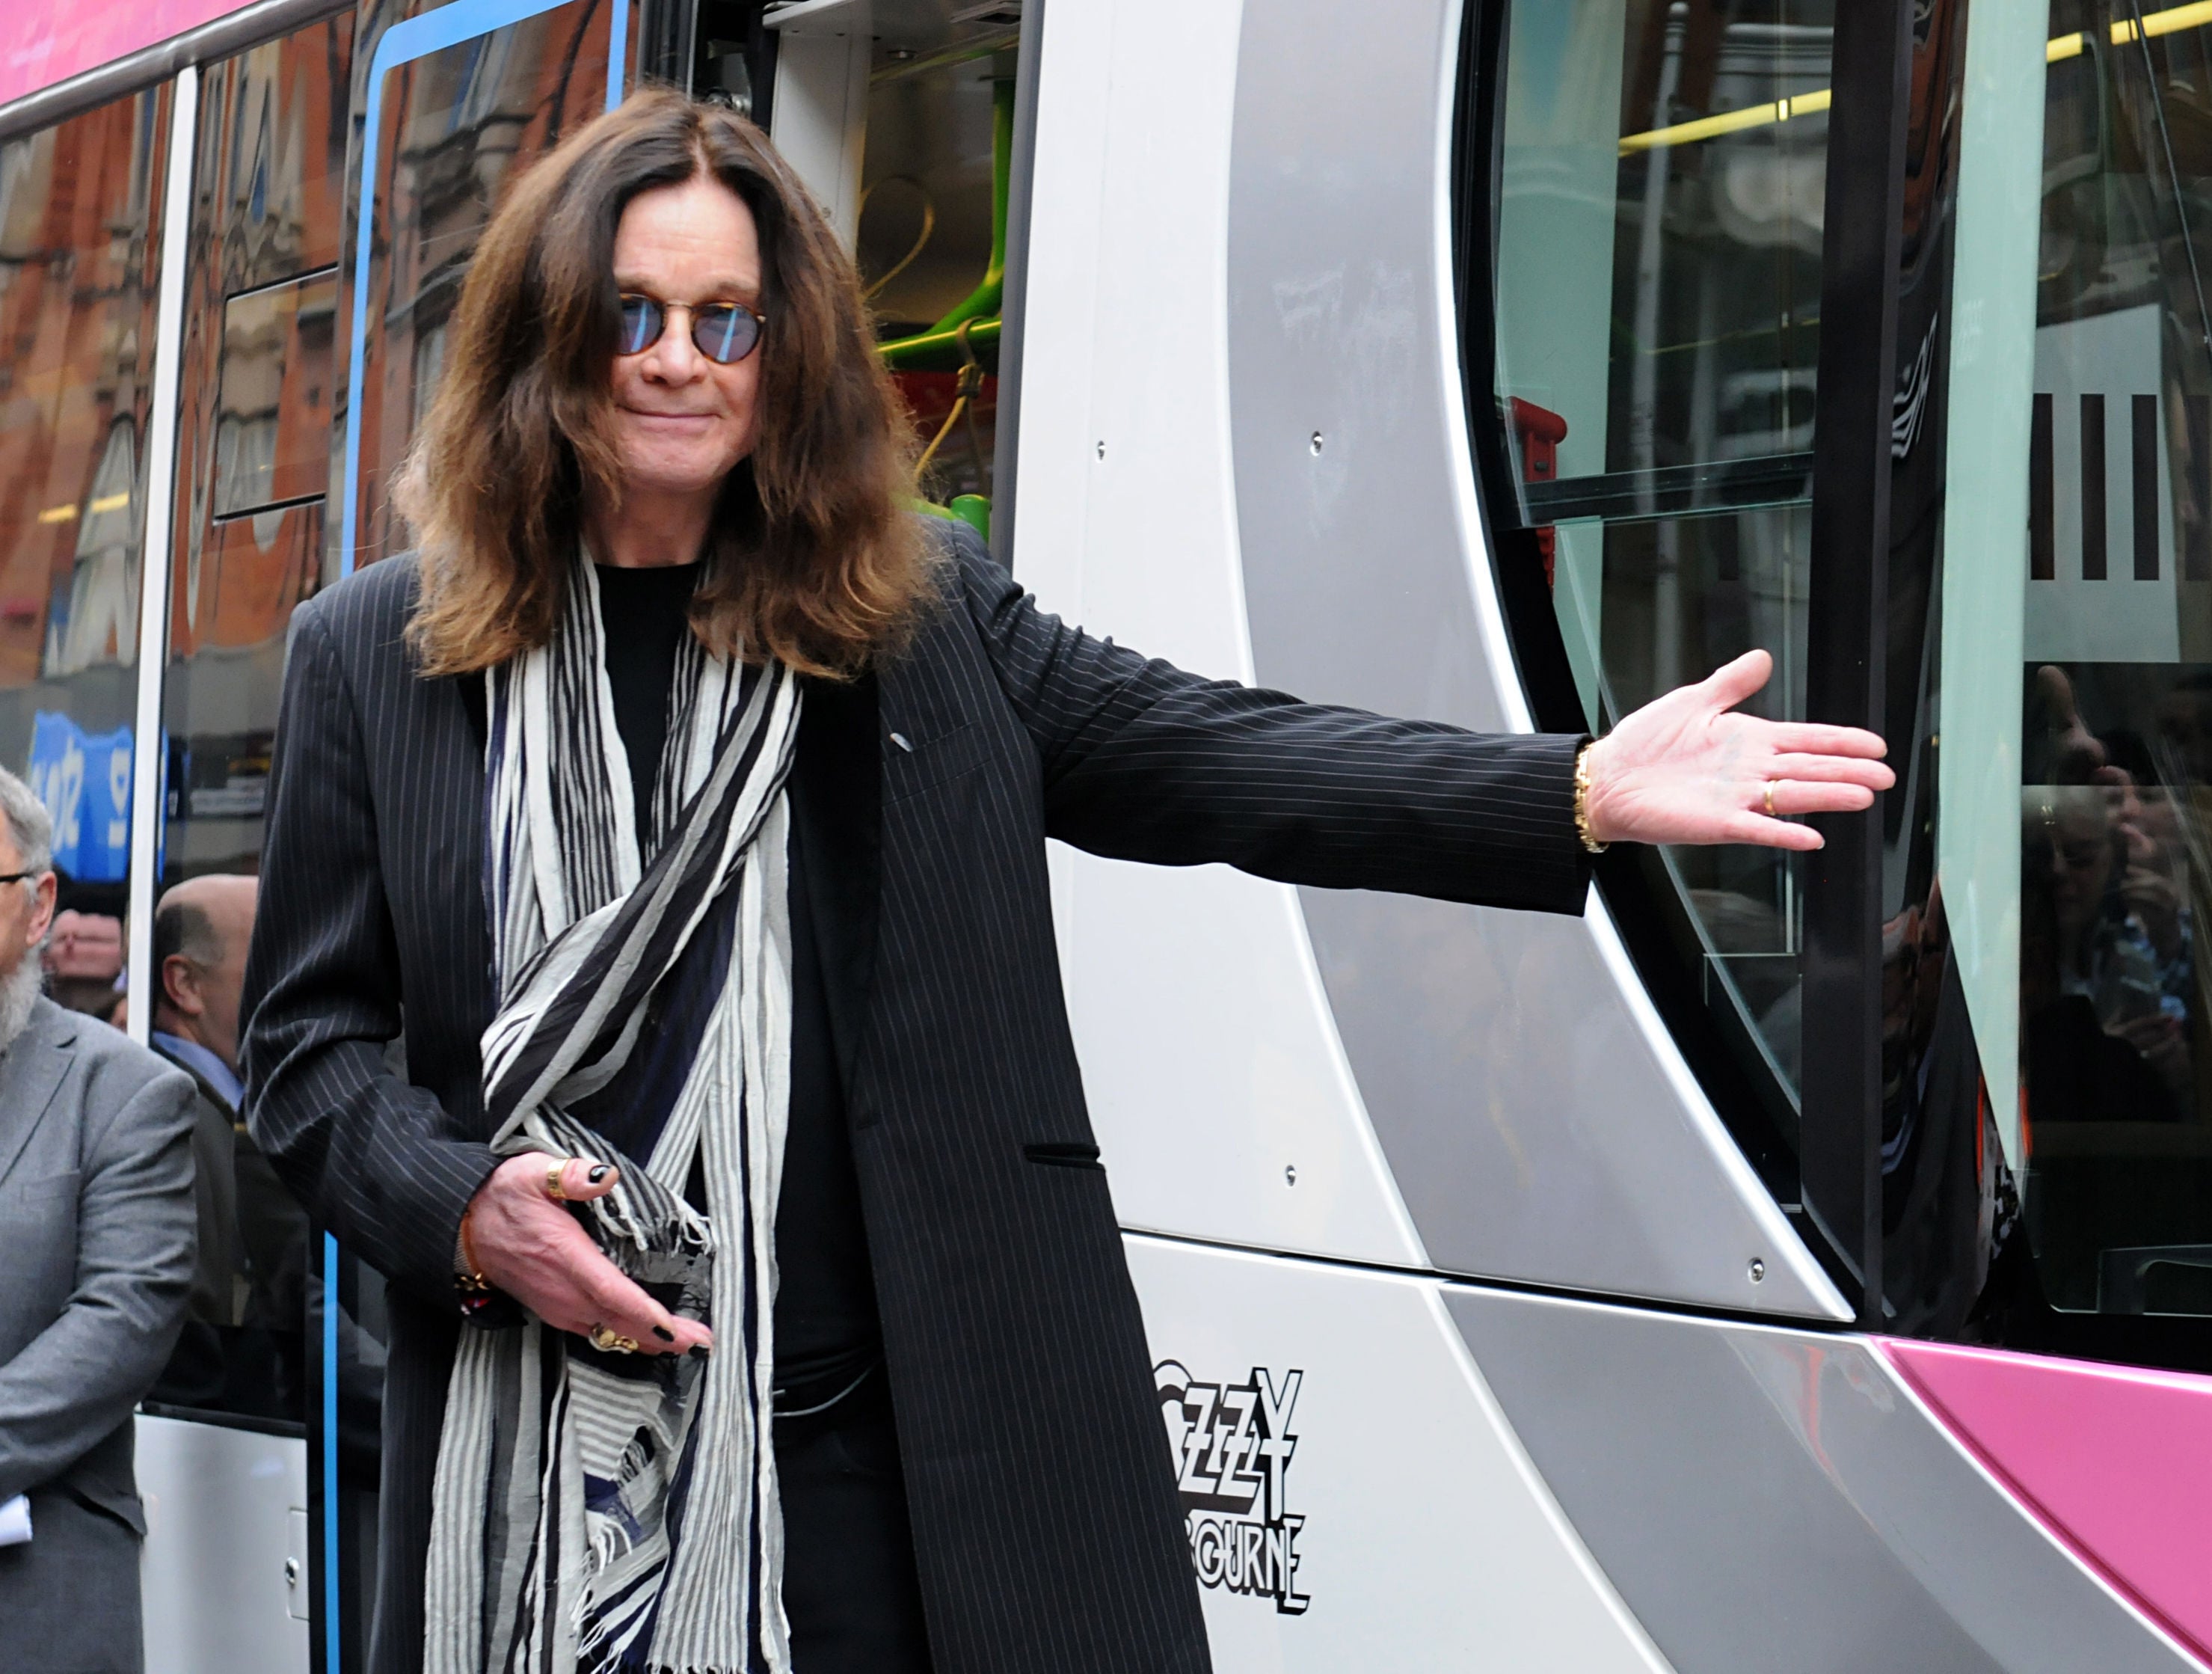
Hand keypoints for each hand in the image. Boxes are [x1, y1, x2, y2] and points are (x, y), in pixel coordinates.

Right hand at [461, 1152, 712, 1356]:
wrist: (463, 1226)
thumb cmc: (503, 1196)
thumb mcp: (534, 1173)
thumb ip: (570, 1176)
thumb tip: (602, 1176)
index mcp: (565, 1256)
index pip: (613, 1292)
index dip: (645, 1314)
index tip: (675, 1329)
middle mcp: (563, 1289)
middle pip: (619, 1321)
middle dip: (662, 1335)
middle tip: (701, 1342)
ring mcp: (557, 1304)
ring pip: (607, 1331)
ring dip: (645, 1340)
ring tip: (682, 1344)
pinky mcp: (553, 1309)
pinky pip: (593, 1330)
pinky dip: (622, 1336)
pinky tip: (643, 1337)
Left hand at [1581, 649, 1894, 850]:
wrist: (1608, 776)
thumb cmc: (1646, 741)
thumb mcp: (1693, 701)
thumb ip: (1731, 683)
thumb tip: (1763, 657)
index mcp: (1749, 740)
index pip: (1806, 739)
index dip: (1841, 742)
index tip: (1876, 746)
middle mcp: (1750, 770)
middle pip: (1809, 768)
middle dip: (1849, 771)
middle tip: (1886, 776)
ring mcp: (1736, 798)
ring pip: (1792, 796)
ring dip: (1828, 797)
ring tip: (1863, 797)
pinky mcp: (1717, 823)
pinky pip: (1757, 829)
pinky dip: (1783, 833)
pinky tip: (1811, 838)